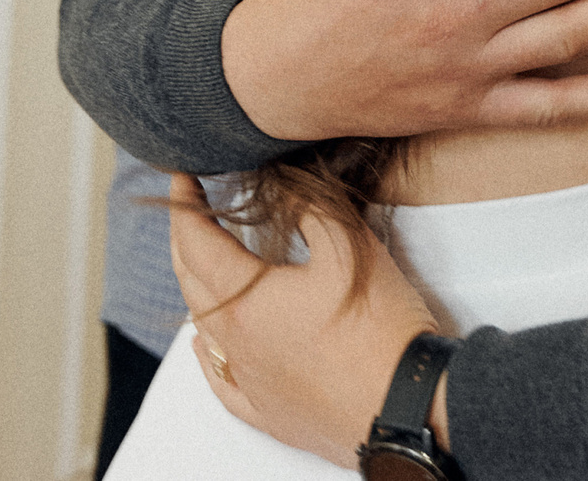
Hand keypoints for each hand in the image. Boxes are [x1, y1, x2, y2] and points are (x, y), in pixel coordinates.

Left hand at [170, 174, 444, 465]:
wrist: (404, 403)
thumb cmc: (379, 326)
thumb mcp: (348, 244)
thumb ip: (307, 205)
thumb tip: (279, 183)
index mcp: (243, 300)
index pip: (196, 241)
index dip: (185, 203)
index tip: (182, 176)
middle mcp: (234, 343)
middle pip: (191, 281)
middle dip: (185, 239)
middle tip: (190, 209)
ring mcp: (248, 381)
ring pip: (204, 328)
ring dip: (199, 288)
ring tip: (206, 261)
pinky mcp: (268, 411)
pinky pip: (221, 381)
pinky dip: (208, 355)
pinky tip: (205, 346)